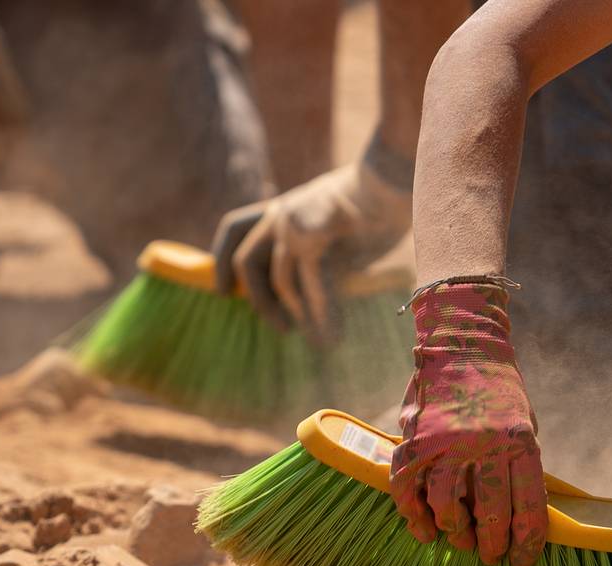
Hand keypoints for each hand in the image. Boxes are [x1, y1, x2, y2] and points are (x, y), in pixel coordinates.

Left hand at [210, 163, 411, 340]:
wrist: (392, 180)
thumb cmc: (373, 204)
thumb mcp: (331, 223)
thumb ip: (314, 252)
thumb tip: (305, 297)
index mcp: (281, 208)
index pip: (234, 230)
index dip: (219, 261)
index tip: (222, 291)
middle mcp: (279, 215)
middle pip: (246, 263)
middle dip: (258, 300)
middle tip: (280, 328)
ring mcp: (292, 226)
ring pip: (282, 283)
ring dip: (299, 316)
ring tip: (319, 340)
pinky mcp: (312, 239)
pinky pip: (312, 289)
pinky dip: (322, 316)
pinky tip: (333, 337)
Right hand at [389, 282, 547, 565]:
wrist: (463, 344)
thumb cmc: (499, 393)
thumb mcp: (526, 426)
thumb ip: (521, 469)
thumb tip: (521, 521)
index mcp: (521, 443)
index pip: (528, 508)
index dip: (525, 545)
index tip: (520, 563)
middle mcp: (484, 445)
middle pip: (488, 514)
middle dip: (490, 545)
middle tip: (489, 556)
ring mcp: (446, 443)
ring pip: (446, 507)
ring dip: (453, 533)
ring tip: (458, 539)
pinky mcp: (415, 440)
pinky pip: (409, 490)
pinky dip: (413, 515)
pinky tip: (423, 529)